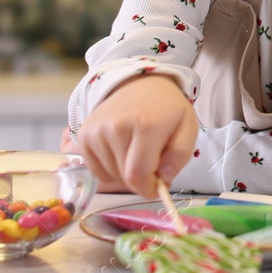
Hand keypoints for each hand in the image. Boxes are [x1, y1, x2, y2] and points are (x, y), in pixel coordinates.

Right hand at [78, 74, 199, 194]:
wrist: (139, 83)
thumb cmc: (167, 109)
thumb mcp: (187, 128)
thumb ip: (180, 156)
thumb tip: (163, 179)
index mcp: (145, 125)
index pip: (138, 175)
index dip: (148, 188)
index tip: (157, 185)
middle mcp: (116, 127)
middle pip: (124, 178)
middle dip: (140, 180)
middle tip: (151, 163)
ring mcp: (96, 130)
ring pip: (110, 176)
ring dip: (125, 174)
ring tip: (136, 152)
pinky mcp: (84, 135)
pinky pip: (96, 170)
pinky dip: (110, 169)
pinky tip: (121, 152)